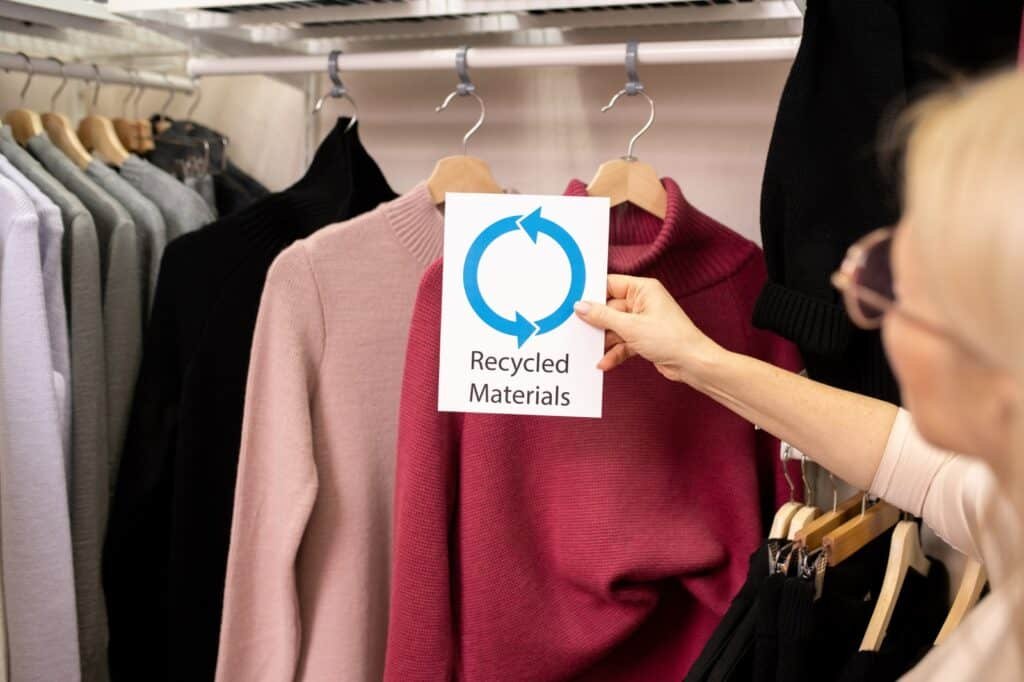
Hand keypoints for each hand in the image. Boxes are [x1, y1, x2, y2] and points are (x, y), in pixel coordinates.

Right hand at [573, 275, 723, 383]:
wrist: (693, 364)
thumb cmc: (671, 339)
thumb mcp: (630, 326)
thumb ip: (602, 316)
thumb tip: (581, 306)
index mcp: (643, 290)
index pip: (610, 285)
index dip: (592, 294)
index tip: (574, 303)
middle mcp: (643, 302)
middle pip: (609, 309)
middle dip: (597, 324)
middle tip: (578, 331)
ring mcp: (643, 321)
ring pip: (614, 328)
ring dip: (604, 341)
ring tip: (591, 351)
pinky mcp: (643, 339)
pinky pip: (622, 342)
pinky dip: (614, 352)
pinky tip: (604, 362)